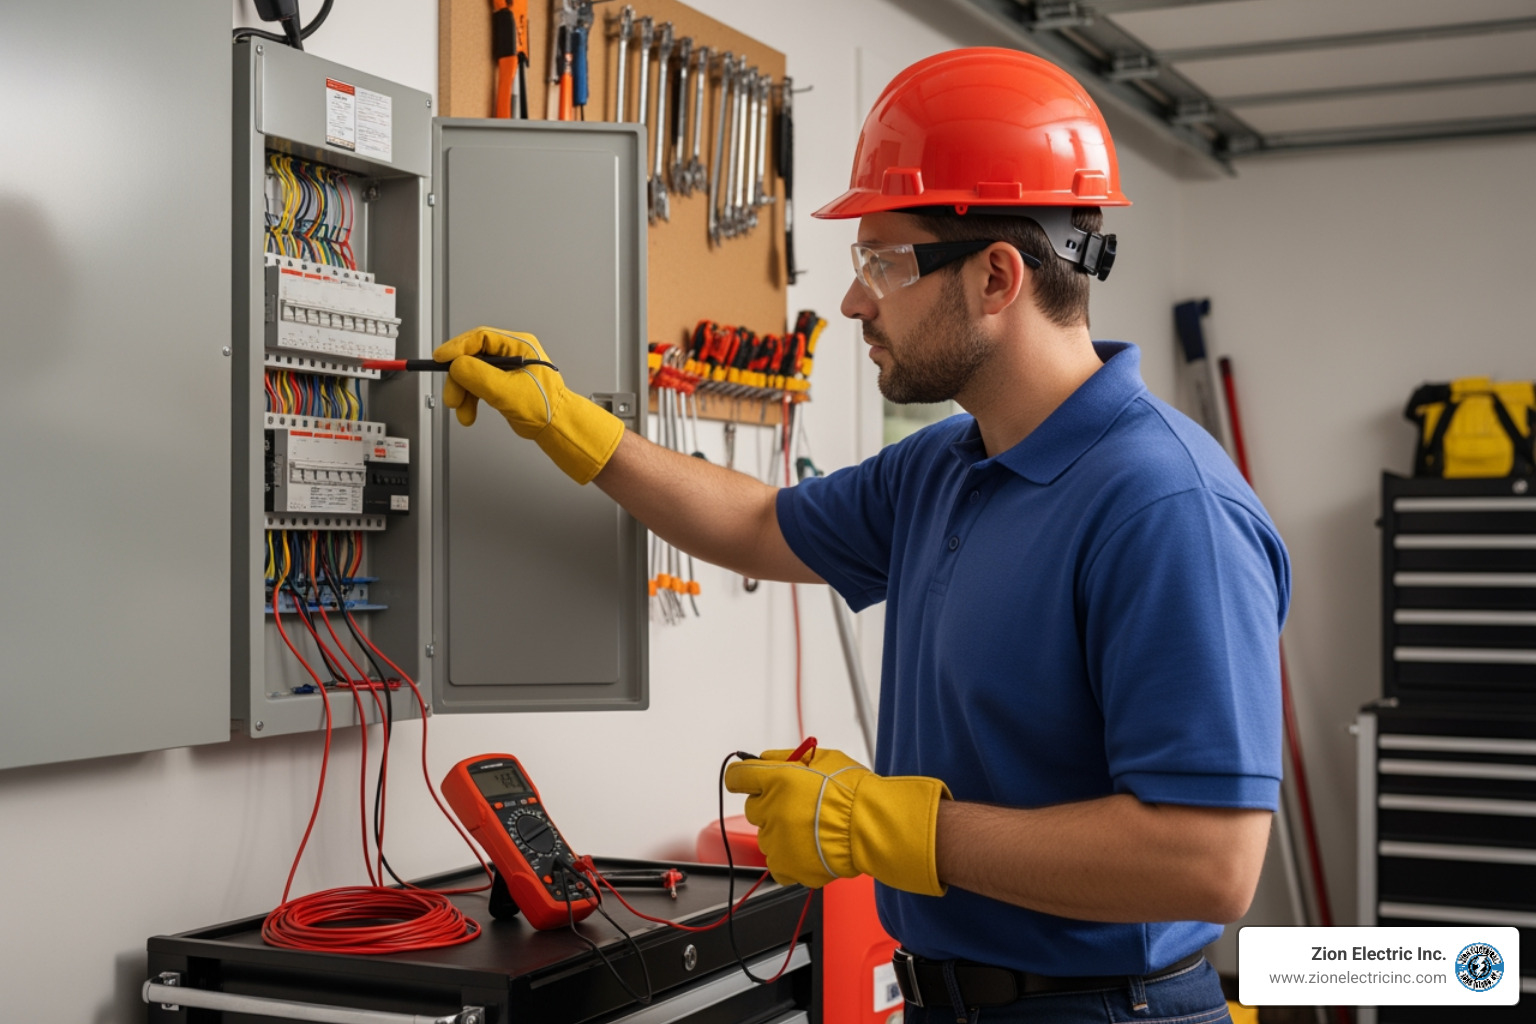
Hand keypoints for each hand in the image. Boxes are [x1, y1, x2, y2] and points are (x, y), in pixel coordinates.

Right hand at [433, 327, 624, 484]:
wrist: (555, 427)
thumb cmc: (545, 408)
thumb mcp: (507, 392)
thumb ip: (479, 376)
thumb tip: (456, 365)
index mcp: (519, 346)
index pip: (480, 338)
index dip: (457, 348)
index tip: (440, 359)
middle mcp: (512, 353)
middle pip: (473, 357)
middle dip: (459, 379)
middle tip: (452, 397)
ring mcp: (506, 368)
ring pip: (472, 373)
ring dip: (463, 393)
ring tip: (462, 412)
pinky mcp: (502, 383)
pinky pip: (477, 386)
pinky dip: (470, 400)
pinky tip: (469, 413)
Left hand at [724, 746, 949, 894]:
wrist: (871, 828)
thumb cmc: (853, 793)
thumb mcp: (823, 758)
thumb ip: (788, 757)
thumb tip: (766, 758)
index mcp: (776, 779)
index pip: (738, 776)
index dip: (744, 778)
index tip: (747, 781)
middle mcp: (770, 809)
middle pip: (753, 807)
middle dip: (770, 805)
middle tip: (798, 807)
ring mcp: (775, 840)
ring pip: (766, 836)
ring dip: (781, 832)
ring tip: (811, 830)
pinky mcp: (785, 865)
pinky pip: (776, 863)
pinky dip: (788, 859)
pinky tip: (808, 850)